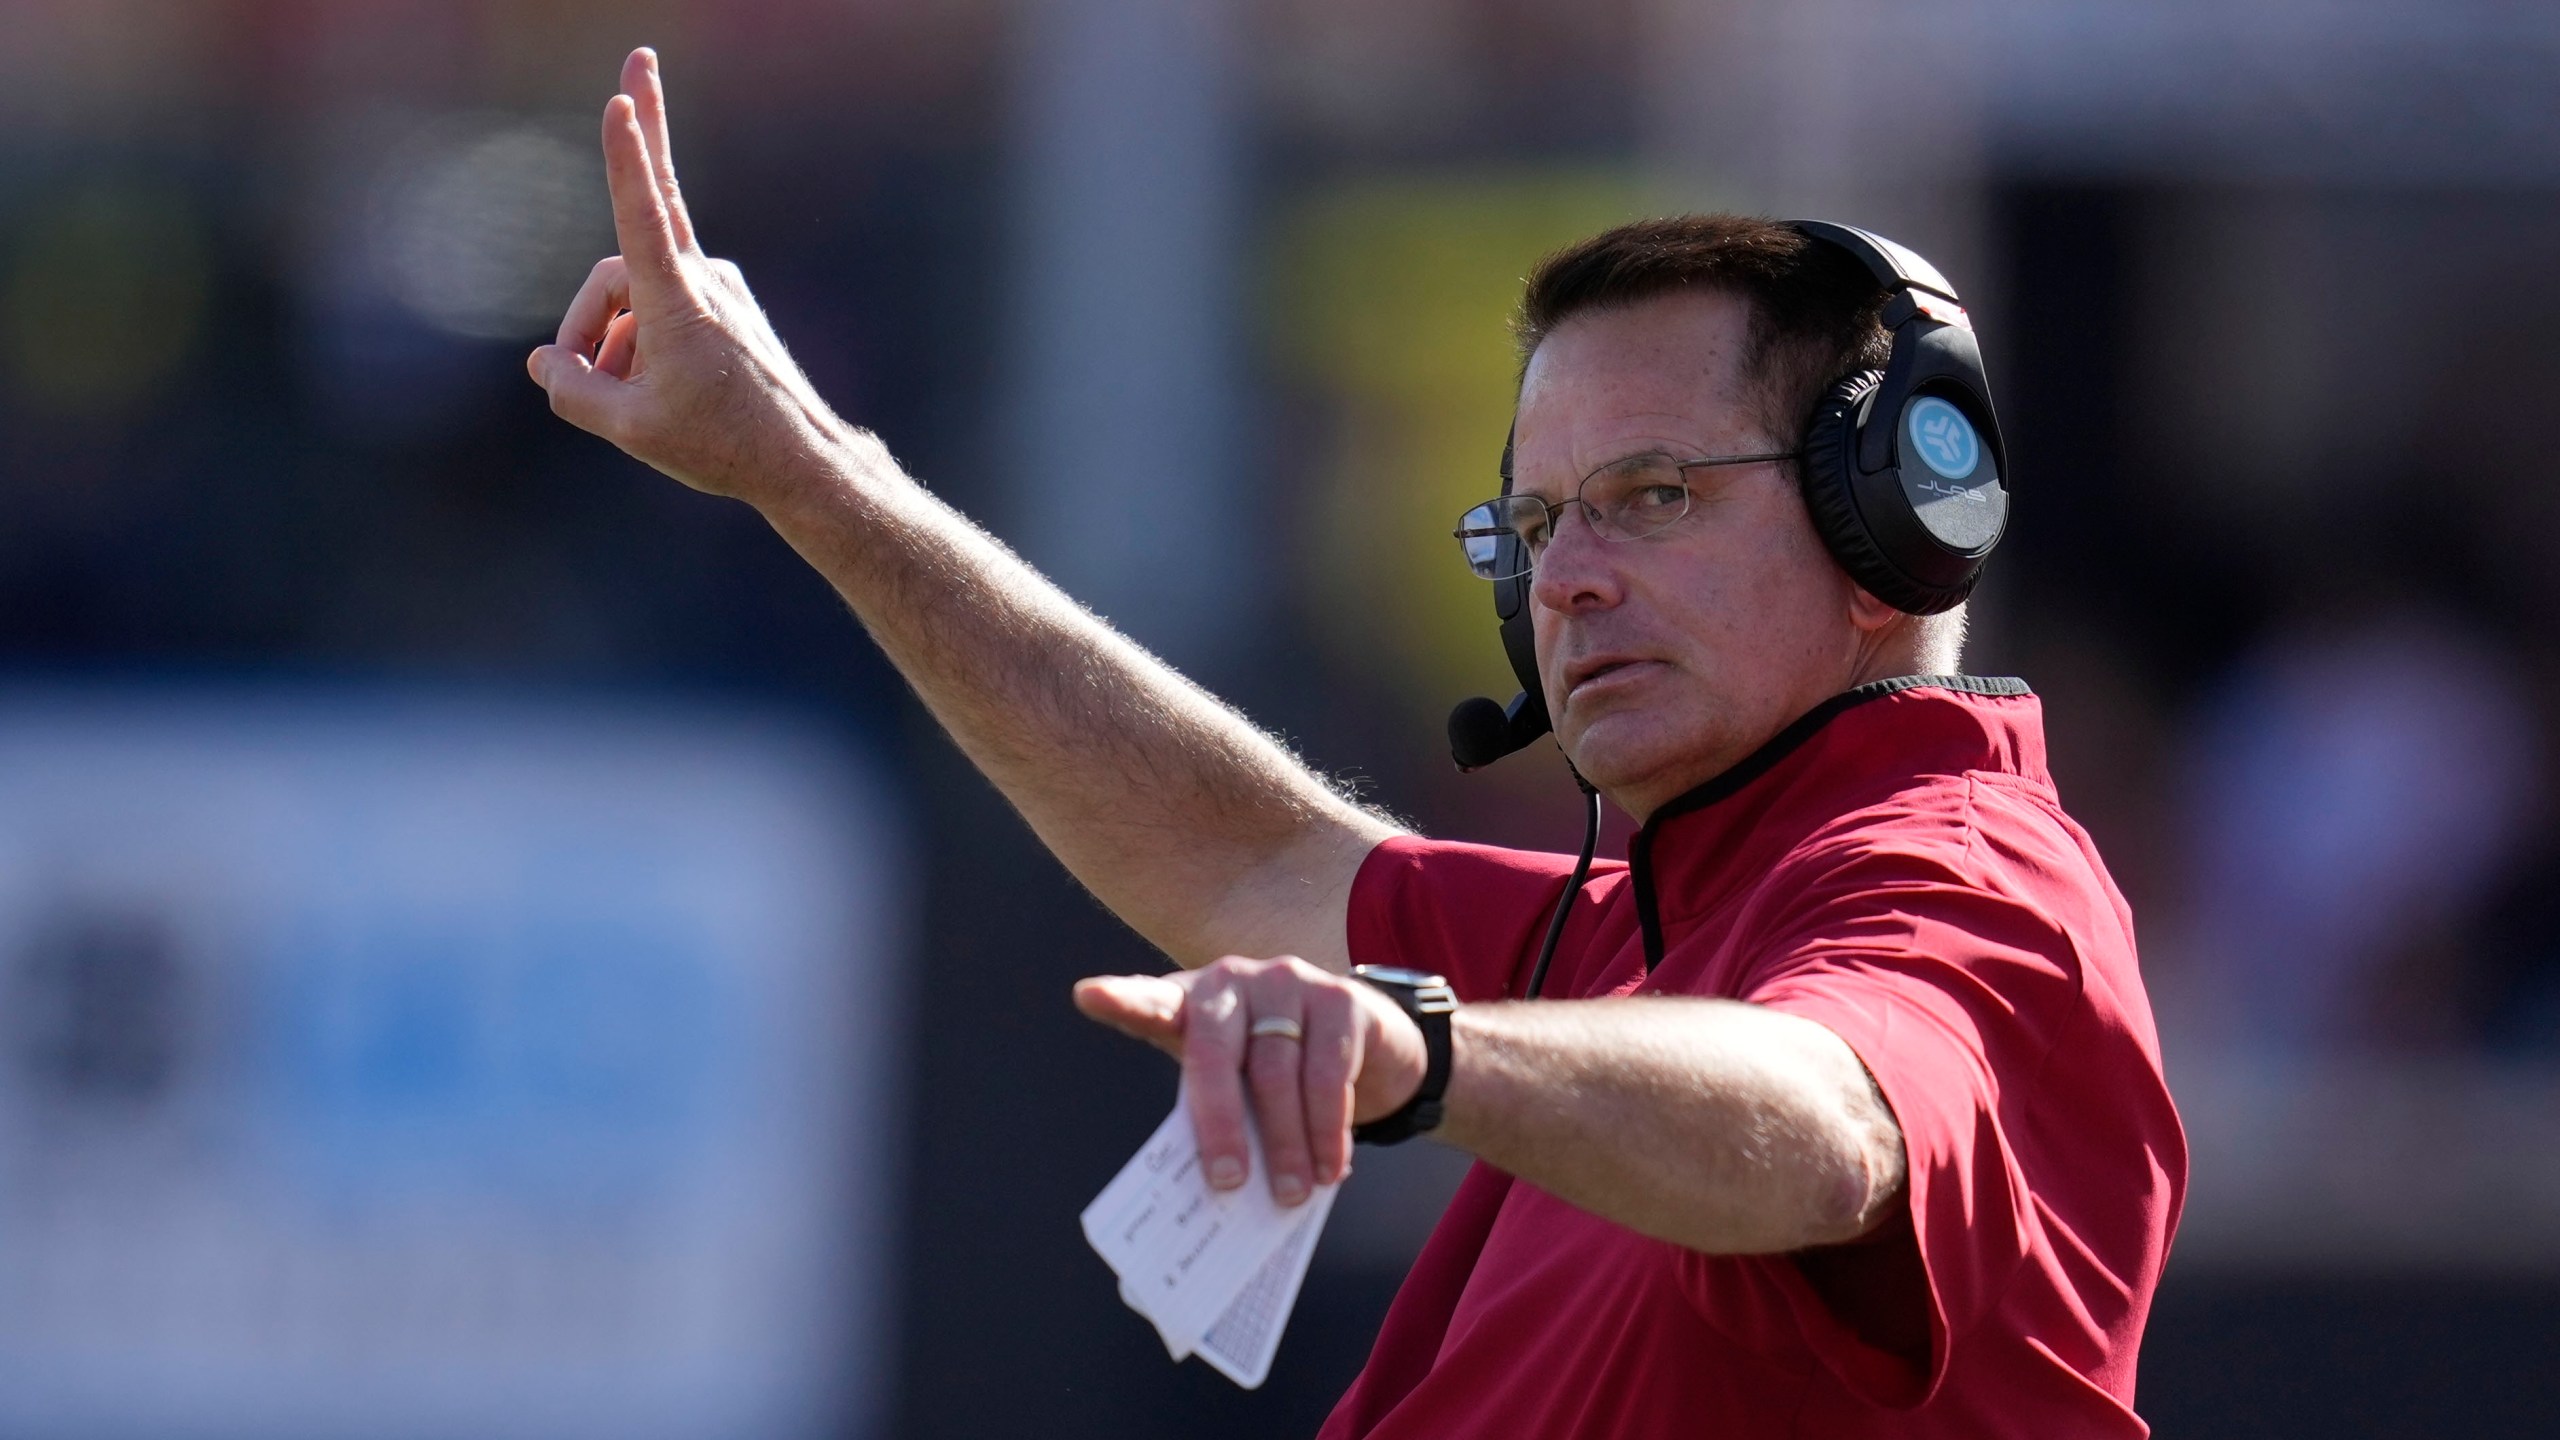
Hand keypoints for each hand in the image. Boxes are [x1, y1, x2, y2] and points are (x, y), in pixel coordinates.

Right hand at [527, 48, 844, 504]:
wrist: (800, 463)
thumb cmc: (720, 446)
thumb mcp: (628, 428)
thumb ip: (572, 390)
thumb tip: (545, 362)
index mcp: (679, 300)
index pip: (644, 212)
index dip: (629, 154)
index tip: (623, 99)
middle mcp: (701, 279)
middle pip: (629, 235)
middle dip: (625, 184)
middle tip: (641, 54)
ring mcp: (716, 286)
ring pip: (632, 293)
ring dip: (611, 337)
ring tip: (621, 398)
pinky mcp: (724, 303)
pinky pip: (658, 307)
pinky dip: (639, 341)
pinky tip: (647, 389)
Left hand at [1075, 957, 1428, 1205]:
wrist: (1359, 1035)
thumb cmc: (1274, 1068)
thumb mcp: (1235, 1082)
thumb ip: (1215, 1113)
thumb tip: (1219, 1192)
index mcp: (1190, 1003)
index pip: (1151, 1001)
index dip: (1121, 999)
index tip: (1088, 996)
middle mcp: (1232, 980)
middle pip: (1214, 1054)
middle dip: (1220, 1126)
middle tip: (1228, 1184)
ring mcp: (1286, 981)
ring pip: (1278, 1073)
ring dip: (1286, 1145)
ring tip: (1291, 1194)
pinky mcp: (1339, 997)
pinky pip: (1329, 1074)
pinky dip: (1328, 1130)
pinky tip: (1330, 1167)